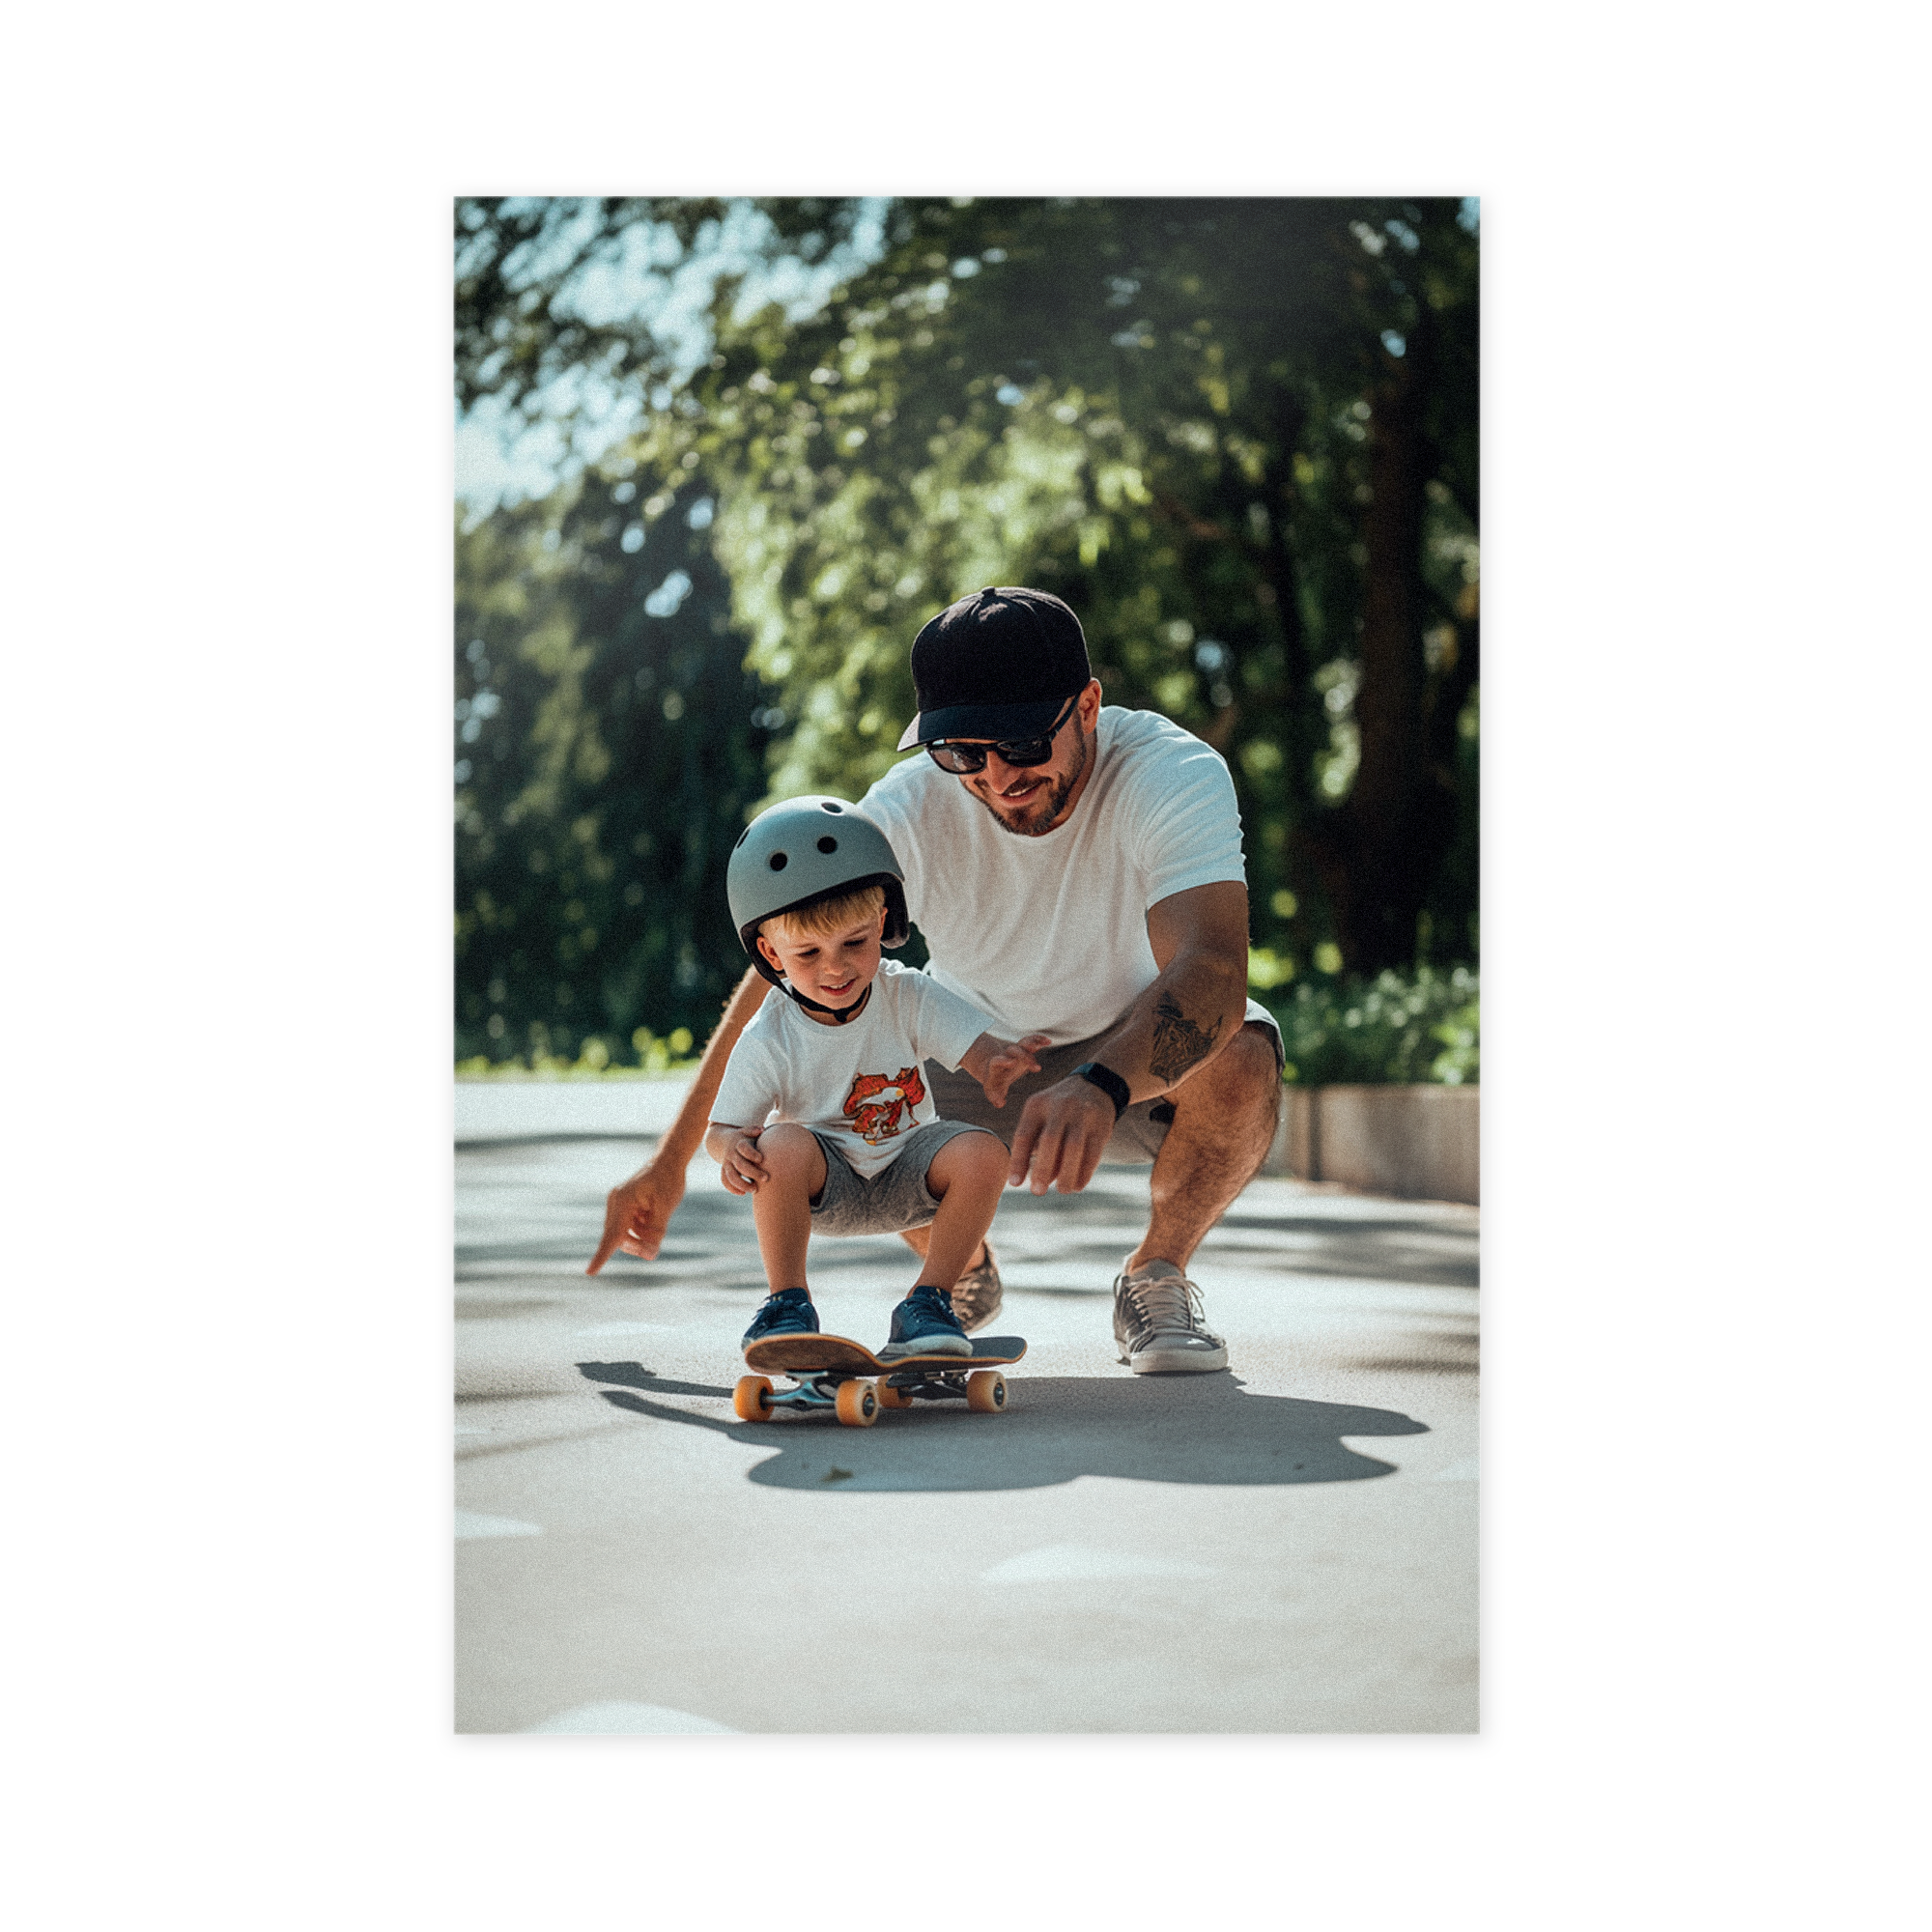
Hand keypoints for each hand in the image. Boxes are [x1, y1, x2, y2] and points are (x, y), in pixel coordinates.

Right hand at [587, 1155, 686, 1272]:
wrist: (667, 1161)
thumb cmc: (668, 1182)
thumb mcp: (666, 1207)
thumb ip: (656, 1232)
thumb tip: (649, 1255)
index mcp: (623, 1202)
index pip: (613, 1235)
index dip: (602, 1256)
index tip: (590, 1272)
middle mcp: (615, 1203)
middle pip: (620, 1238)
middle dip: (637, 1244)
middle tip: (655, 1245)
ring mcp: (617, 1204)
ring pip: (624, 1235)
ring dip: (640, 1237)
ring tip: (656, 1220)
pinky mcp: (622, 1206)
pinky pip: (628, 1227)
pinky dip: (640, 1228)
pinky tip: (651, 1214)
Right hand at [718, 1130, 769, 1195]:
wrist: (725, 1141)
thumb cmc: (744, 1138)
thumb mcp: (747, 1131)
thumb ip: (753, 1130)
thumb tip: (761, 1129)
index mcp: (738, 1143)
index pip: (743, 1148)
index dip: (752, 1154)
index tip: (762, 1159)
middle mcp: (731, 1154)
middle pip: (740, 1164)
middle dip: (753, 1172)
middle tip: (766, 1178)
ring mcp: (726, 1163)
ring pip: (731, 1175)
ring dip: (742, 1184)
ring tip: (755, 1189)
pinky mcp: (724, 1171)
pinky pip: (725, 1181)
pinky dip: (732, 1189)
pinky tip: (743, 1193)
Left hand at [979, 1032, 1051, 1108]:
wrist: (993, 1067)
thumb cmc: (995, 1082)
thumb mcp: (993, 1090)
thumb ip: (996, 1097)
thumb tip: (1000, 1103)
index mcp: (996, 1065)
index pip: (998, 1060)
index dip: (1004, 1060)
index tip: (1011, 1062)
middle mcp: (1007, 1055)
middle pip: (1014, 1051)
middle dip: (1025, 1056)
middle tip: (1037, 1068)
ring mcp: (1016, 1051)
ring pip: (1023, 1043)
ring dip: (1033, 1043)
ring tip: (1044, 1043)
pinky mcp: (1024, 1049)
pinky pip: (1031, 1041)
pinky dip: (1039, 1040)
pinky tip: (1048, 1041)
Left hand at [1006, 1074, 1118, 1195]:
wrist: (1095, 1086)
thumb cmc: (1058, 1112)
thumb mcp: (1041, 1117)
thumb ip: (1035, 1145)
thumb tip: (1034, 1181)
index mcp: (1037, 1105)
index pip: (1024, 1135)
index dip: (1019, 1161)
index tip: (1015, 1184)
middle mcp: (1059, 1107)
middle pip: (1049, 1140)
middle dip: (1042, 1168)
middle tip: (1037, 1192)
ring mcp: (1082, 1114)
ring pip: (1073, 1148)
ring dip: (1066, 1173)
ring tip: (1062, 1190)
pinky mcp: (1102, 1125)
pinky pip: (1093, 1152)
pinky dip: (1085, 1172)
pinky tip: (1078, 1185)